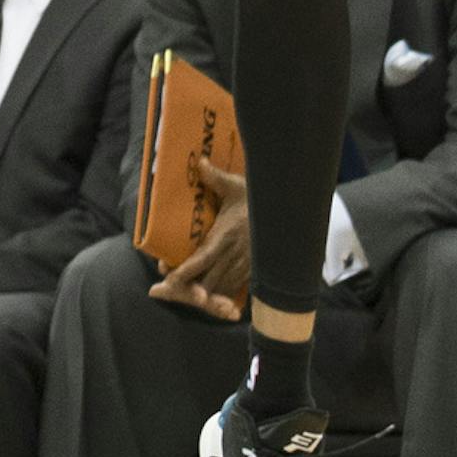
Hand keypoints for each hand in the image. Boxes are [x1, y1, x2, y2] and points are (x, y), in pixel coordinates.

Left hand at [149, 160, 248, 318]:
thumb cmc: (258, 200)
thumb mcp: (237, 186)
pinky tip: (209, 295)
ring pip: (220, 288)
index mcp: (226, 236)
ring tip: (185, 292)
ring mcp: (244, 266)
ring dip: (203, 293)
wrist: (288, 215)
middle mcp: (233, 255)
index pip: (203, 258)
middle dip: (188, 287)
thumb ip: (216, 178)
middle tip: (168, 287)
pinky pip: (233, 289)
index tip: (169, 276)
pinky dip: (220, 295)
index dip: (186, 270)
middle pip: (208, 280)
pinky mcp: (252, 272)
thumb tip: (200, 162)